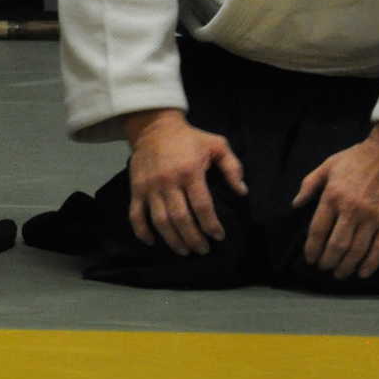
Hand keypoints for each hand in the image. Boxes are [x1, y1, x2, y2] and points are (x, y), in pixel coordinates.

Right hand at [121, 108, 244, 254]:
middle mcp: (168, 182)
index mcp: (190, 171)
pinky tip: (152, 242)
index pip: (202, 206)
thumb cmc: (189, 138)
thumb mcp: (217, 144)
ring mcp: (149, 187)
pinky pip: (136, 215)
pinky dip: (142, 231)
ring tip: (184, 251)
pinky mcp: (136, 189)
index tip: (219, 236)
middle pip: (181, 218)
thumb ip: (232, 167)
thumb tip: (242, 192)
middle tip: (203, 250)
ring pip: (160, 221)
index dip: (211, 225)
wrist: (153, 127)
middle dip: (193, 239)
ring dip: (172, 240)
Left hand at [293, 122, 378, 278]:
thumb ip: (309, 184)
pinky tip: (363, 273)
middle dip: (328, 261)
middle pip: (336, 244)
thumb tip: (295, 205)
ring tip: (340, 274)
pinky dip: (371, 263)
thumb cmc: (359, 158)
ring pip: (357, 249)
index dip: (312, 248)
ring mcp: (373, 217)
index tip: (310, 259)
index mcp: (332, 197)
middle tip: (324, 269)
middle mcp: (351, 210)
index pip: (318, 230)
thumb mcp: (328, 165)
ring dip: (346, 266)